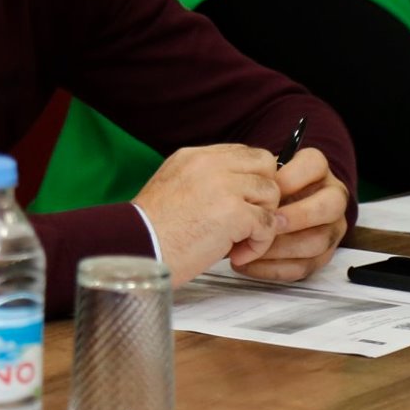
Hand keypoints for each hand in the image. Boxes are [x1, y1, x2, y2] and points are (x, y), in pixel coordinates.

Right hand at [131, 144, 280, 284]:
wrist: (137, 247)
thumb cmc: (151, 229)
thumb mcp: (173, 186)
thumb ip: (205, 181)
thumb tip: (239, 192)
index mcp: (195, 156)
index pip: (243, 153)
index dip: (250, 179)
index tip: (241, 204)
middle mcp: (211, 164)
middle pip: (265, 165)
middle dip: (264, 193)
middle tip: (248, 219)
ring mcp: (225, 186)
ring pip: (271, 194)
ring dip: (262, 221)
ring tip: (238, 242)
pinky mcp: (234, 213)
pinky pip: (268, 225)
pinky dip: (258, 244)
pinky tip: (236, 255)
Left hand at [228, 149, 349, 281]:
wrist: (272, 213)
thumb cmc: (264, 191)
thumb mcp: (260, 178)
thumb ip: (257, 177)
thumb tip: (238, 185)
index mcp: (318, 172)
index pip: (316, 165)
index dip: (292, 177)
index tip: (270, 187)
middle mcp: (331, 199)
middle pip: (329, 206)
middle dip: (298, 215)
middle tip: (269, 221)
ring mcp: (330, 229)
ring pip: (317, 241)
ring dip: (281, 247)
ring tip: (252, 246)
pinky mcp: (321, 257)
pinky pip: (303, 267)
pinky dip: (274, 268)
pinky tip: (250, 264)